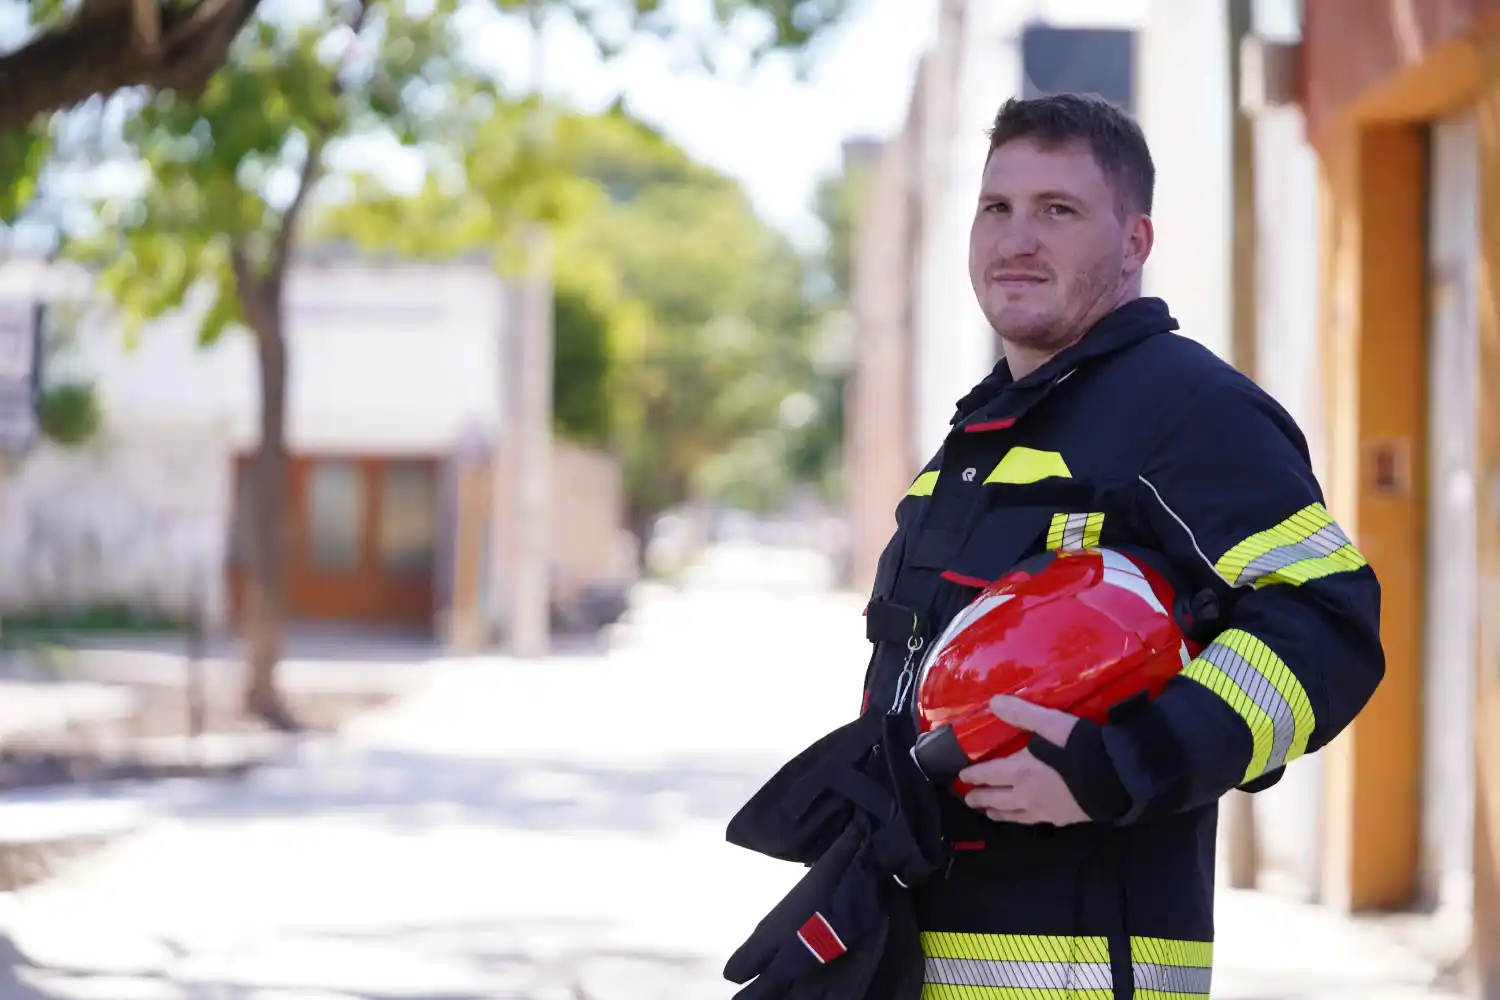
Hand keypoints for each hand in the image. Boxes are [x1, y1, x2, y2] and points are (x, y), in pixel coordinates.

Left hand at [959, 695, 1087, 826]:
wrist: (1116, 780)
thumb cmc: (1081, 749)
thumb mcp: (1051, 724)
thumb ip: (1022, 713)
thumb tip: (993, 702)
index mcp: (1020, 770)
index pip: (989, 774)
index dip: (974, 775)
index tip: (962, 777)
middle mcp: (1027, 793)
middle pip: (997, 798)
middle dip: (980, 798)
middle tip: (968, 800)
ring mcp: (1044, 810)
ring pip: (1013, 814)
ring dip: (998, 813)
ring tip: (988, 813)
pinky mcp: (1062, 819)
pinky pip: (1034, 822)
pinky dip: (1022, 820)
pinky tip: (1026, 818)